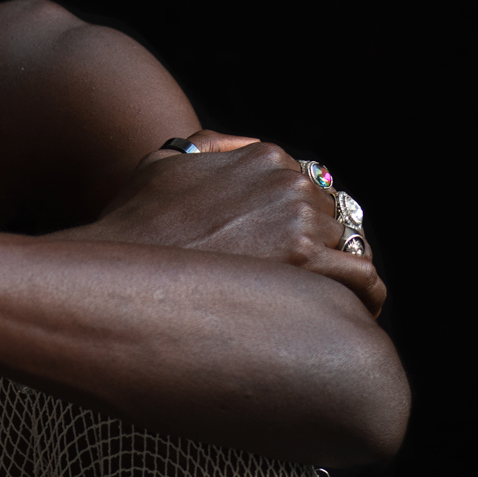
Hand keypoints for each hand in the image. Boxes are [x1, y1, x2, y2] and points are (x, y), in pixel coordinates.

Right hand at [82, 133, 386, 315]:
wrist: (114, 272)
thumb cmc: (130, 228)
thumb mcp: (163, 165)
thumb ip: (207, 152)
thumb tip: (231, 151)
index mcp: (267, 158)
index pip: (315, 194)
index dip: (307, 231)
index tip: (295, 263)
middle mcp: (290, 182)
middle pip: (334, 224)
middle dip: (322, 256)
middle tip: (305, 296)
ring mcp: (300, 220)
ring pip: (350, 252)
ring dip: (339, 283)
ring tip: (323, 317)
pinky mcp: (303, 263)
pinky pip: (363, 281)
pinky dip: (363, 301)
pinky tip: (344, 324)